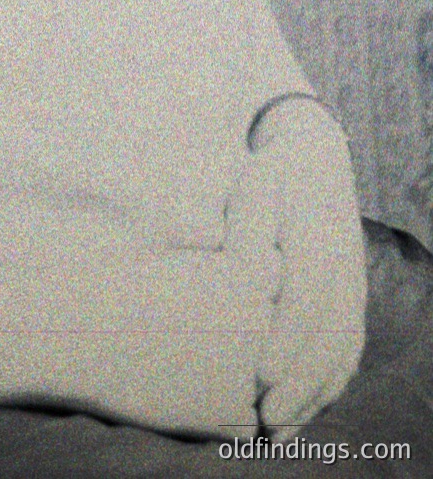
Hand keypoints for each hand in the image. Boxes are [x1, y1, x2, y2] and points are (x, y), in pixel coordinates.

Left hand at [225, 98, 366, 433]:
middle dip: (301, 382)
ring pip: (343, 351)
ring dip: (314, 395)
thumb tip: (240, 271)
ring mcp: (352, 286)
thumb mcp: (252, 186)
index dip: (288, 338)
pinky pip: (347, 352)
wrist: (315, 162)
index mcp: (316, 233)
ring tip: (277, 431)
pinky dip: (326, 388)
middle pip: (330, 334)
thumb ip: (246, 228)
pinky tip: (298, 415)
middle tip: (265, 417)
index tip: (262, 374)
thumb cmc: (269, 178)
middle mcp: (342, 266)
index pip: (307, 294)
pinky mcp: (351, 302)